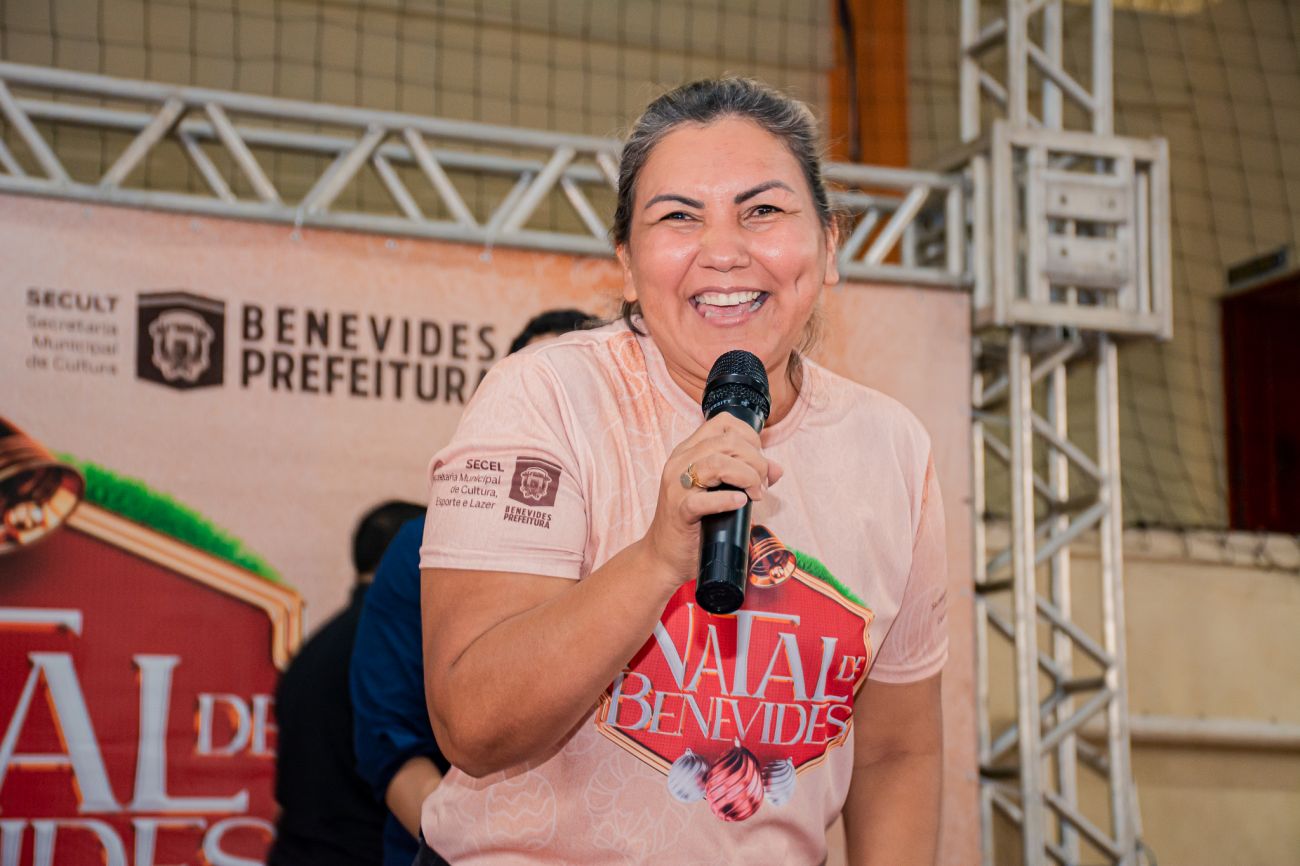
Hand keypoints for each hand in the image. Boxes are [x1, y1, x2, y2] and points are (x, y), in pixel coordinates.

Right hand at [641, 413, 783, 590]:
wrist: (665, 555)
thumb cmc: (695, 522)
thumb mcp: (721, 492)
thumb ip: (746, 476)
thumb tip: (776, 470)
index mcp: (688, 451)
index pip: (722, 423)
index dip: (749, 436)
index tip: (759, 459)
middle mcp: (679, 462)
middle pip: (726, 442)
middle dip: (755, 460)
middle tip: (761, 484)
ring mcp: (676, 486)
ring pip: (715, 463)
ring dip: (746, 476)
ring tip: (755, 494)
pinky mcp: (678, 511)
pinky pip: (702, 500)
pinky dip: (726, 499)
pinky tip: (739, 502)